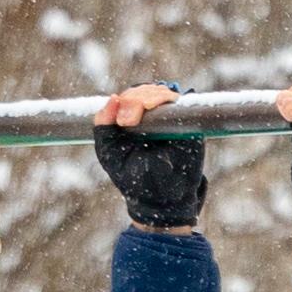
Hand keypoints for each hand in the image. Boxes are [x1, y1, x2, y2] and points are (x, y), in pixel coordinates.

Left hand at [92, 85, 204, 229]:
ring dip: (152, 95)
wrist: (160, 200)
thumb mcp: (108, 152)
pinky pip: (181, 103)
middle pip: (144, 90)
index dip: (126, 100)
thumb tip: (114, 97)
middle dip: (136, 99)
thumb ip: (103, 125)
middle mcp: (152, 117)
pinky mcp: (188, 125)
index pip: (130, 96)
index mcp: (132, 120)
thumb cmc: (134, 179)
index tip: (122, 122)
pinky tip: (163, 101)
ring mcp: (171, 119)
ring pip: (162, 91)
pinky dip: (170, 98)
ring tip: (145, 108)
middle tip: (128, 121)